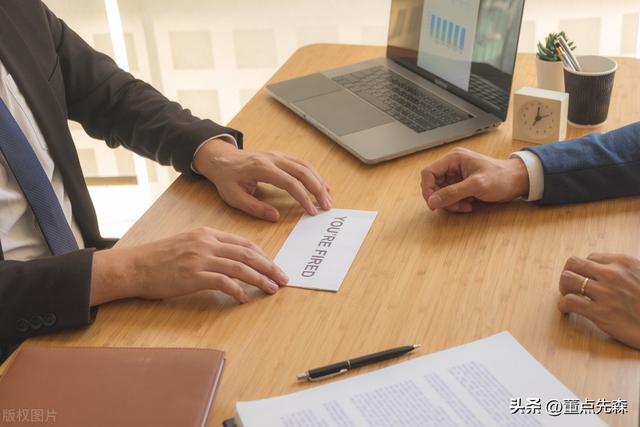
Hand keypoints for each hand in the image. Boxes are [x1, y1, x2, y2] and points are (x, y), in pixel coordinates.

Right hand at [90, 227, 288, 304]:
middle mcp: (207, 243)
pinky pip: (223, 282)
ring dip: (260, 279)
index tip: (272, 265)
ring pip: (240, 268)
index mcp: (207, 234)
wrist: (134, 266)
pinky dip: (237, 290)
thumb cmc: (158, 258)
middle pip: (248, 254)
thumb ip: (209, 248)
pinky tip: (244, 298)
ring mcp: (201, 258)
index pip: (243, 243)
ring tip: (272, 289)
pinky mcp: (194, 275)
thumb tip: (231, 260)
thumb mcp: (187, 244)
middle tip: (283, 278)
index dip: (262, 255)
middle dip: (269, 267)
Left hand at [193, 139, 331, 221]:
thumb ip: (255, 208)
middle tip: (327, 206)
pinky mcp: (281, 157)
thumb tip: (276, 217)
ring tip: (327, 198)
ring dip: (319, 182)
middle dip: (318, 189)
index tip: (311, 211)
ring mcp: (278, 155)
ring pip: (305, 166)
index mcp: (261, 168)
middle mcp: (273, 158)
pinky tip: (321, 186)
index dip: (303, 198)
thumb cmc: (227, 179)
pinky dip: (314, 175)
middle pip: (303, 172)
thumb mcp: (234, 197)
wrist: (221, 159)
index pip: (290, 183)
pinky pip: (301, 164)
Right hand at [420, 147, 528, 211]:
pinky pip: (450, 196)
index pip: (428, 173)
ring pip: (441, 192)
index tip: (433, 203)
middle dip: (441, 198)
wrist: (517, 181)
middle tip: (452, 206)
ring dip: (450, 203)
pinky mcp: (461, 184)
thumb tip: (432, 201)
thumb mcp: (476, 185)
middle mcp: (452, 165)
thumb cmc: (501, 177)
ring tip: (464, 206)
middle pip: (433, 184)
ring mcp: (456, 175)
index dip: (427, 189)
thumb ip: (452, 193)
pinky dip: (456, 203)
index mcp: (453, 159)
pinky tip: (468, 205)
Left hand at [558, 253, 639, 348]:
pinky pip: (569, 301)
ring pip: (567, 279)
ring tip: (569, 296)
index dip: (586, 269)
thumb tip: (608, 269)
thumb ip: (626, 271)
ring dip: (564, 288)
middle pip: (573, 263)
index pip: (590, 257)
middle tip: (572, 286)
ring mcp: (605, 293)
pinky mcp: (600, 313)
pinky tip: (568, 311)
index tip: (587, 279)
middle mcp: (612, 274)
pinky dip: (563, 306)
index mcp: (624, 262)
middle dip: (569, 274)